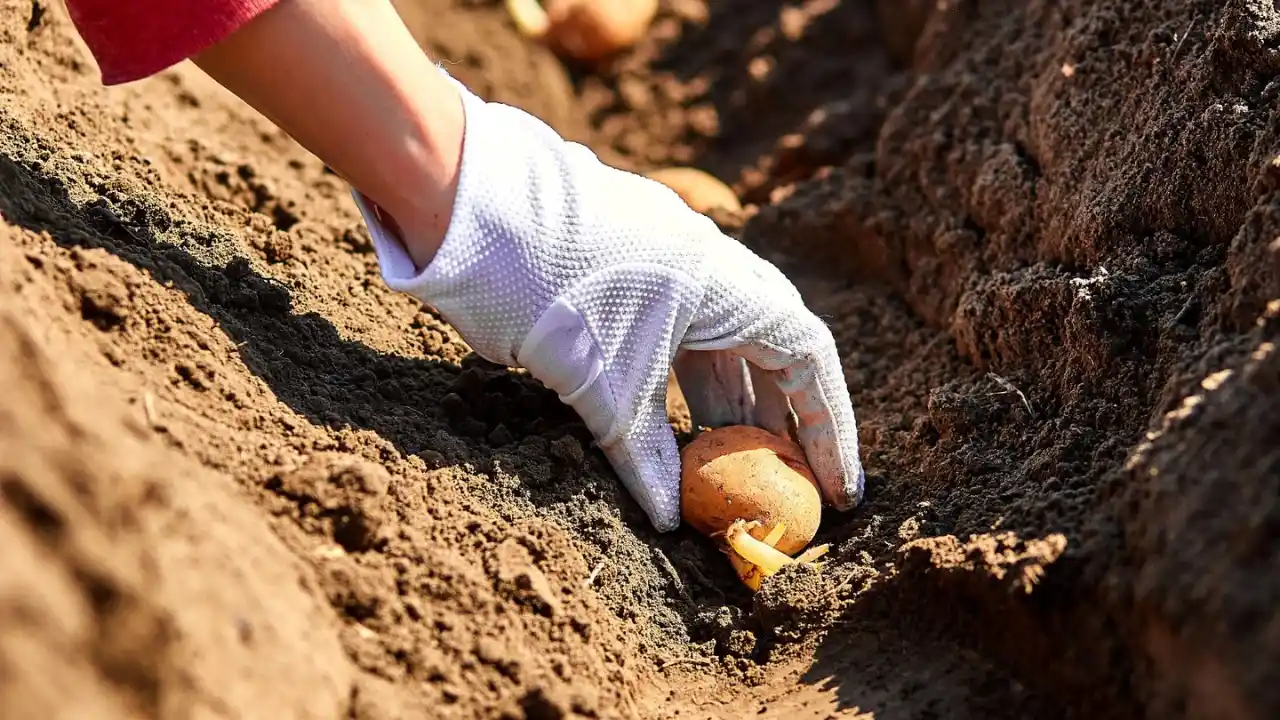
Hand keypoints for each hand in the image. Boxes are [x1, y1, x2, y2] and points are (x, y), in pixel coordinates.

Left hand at [354, 70, 864, 531]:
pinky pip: (675, 336)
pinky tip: (670, 428)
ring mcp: (665, 265)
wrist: (465, 203)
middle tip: (788, 485)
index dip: (831, 428)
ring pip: (718, 345)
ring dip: (728, 407)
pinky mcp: (624, 272)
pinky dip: (680, 387)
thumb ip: (642, 456)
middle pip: (770, 351)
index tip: (839, 489)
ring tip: (731, 469)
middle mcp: (707, 268)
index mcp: (727, 284)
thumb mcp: (602, 384)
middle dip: (783, 422)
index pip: (809, 359)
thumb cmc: (547, 285)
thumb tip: (668, 522)